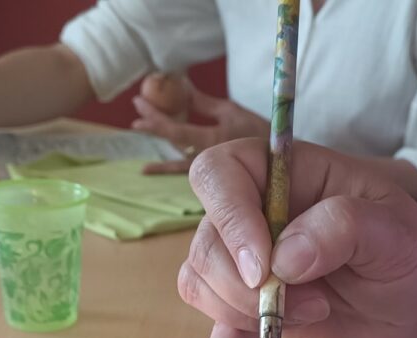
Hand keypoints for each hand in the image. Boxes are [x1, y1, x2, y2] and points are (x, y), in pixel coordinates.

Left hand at [133, 85, 269, 176]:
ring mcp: (206, 167)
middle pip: (172, 140)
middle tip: (136, 108)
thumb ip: (202, 102)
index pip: (176, 129)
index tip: (139, 101)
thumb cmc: (257, 131)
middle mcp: (205, 155)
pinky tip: (145, 169)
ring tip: (138, 131)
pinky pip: (182, 169)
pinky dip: (164, 167)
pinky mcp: (208, 173)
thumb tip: (180, 86)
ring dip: (158, 143)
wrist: (280, 160)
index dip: (156, 117)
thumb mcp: (230, 111)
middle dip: (153, 123)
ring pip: (175, 155)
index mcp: (211, 138)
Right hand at [180, 140, 416, 337]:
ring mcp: (246, 261)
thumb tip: (283, 259)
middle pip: (206, 242)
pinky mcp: (249, 308)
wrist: (416, 306)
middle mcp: (253, 211)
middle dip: (248, 286)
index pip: (219, 174)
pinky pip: (214, 326)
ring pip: (202, 283)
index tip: (263, 267)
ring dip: (245, 313)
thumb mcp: (393, 231)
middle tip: (315, 301)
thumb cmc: (408, 253)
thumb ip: (341, 227)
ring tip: (313, 314)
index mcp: (284, 173)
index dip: (230, 218)